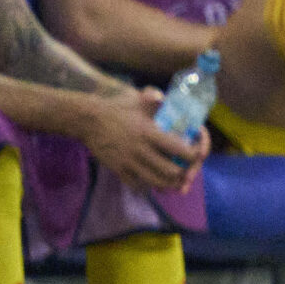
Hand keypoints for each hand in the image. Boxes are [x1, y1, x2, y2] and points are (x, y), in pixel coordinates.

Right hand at [79, 91, 206, 193]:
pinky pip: (136, 184)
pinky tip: (152, 181)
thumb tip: (167, 98)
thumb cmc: (117, 108)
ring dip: (168, 183)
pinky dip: (147, 185)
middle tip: (187, 170)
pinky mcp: (117, 169)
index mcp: (149, 133)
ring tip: (174, 180)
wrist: (88, 120)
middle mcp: (140, 150)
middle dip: (182, 172)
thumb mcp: (138, 101)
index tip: (196, 153)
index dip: (192, 154)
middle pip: (170, 171)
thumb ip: (156, 99)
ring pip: (155, 181)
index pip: (178, 149)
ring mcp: (128, 162)